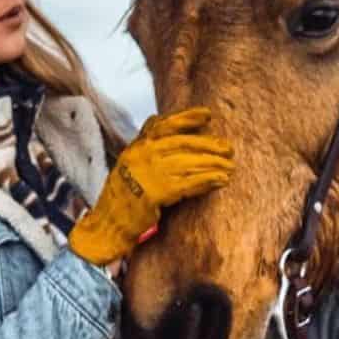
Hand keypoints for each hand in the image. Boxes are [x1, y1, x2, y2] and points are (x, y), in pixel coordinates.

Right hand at [68, 107, 233, 265]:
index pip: (164, 125)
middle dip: (208, 145)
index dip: (187, 118)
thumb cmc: (123, 194)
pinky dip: (206, 181)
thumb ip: (144, 142)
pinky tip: (220, 180)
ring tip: (230, 167)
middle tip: (228, 148)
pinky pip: (186, 184)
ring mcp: (147, 174)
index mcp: (137, 147)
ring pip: (188, 164)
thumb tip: (158, 119)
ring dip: (212, 164)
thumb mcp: (129, 162)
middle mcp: (141, 156)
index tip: (207, 114)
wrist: (108, 223)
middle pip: (182, 144)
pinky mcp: (154, 194)